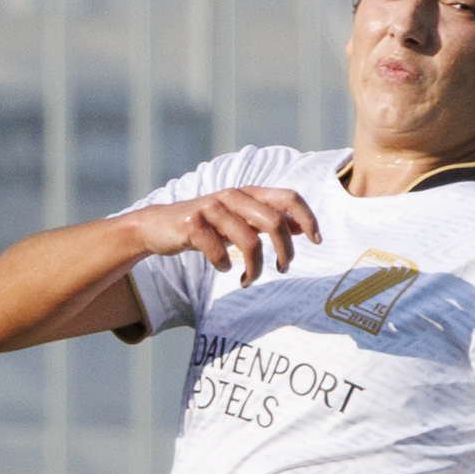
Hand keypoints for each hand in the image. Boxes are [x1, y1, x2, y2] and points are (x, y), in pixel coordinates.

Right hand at [130, 187, 320, 283]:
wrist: (157, 226)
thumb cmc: (205, 225)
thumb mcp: (238, 219)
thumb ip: (266, 220)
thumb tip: (299, 226)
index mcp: (247, 193)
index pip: (288, 197)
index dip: (307, 218)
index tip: (317, 240)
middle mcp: (232, 196)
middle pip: (274, 222)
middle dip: (284, 251)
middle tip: (284, 269)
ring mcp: (211, 208)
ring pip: (249, 242)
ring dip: (255, 267)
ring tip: (250, 280)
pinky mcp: (192, 224)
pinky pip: (218, 252)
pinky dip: (224, 266)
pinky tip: (222, 269)